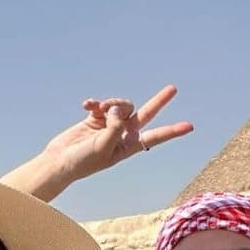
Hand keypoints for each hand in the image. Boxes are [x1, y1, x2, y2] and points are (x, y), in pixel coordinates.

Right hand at [41, 85, 191, 183]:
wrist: (60, 161)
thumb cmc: (83, 161)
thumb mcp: (103, 146)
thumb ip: (115, 126)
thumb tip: (118, 109)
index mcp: (129, 145)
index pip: (156, 136)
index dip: (172, 131)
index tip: (189, 126)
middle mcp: (123, 133)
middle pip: (145, 113)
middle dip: (159, 101)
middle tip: (174, 89)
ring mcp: (110, 124)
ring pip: (120, 104)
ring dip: (111, 103)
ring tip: (99, 109)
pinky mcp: (96, 118)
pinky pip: (101, 104)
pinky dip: (95, 103)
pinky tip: (86, 106)